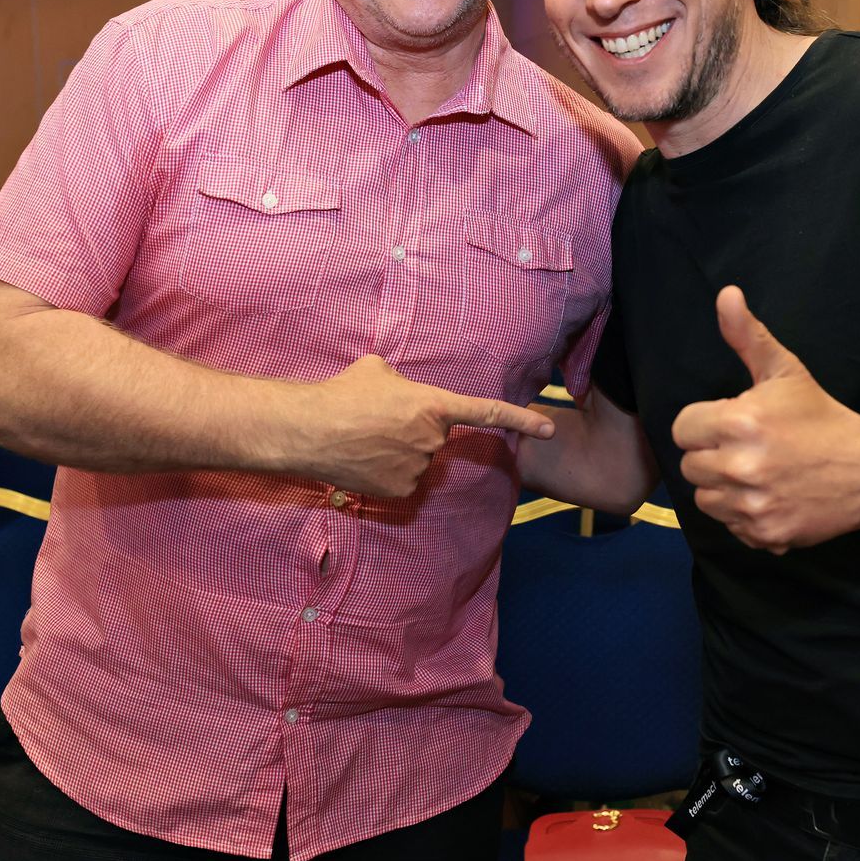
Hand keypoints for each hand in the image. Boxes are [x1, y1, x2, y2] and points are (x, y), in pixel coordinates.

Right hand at [306, 356, 554, 497]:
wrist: (310, 429)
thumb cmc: (342, 393)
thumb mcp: (377, 369)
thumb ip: (403, 380)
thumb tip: (402, 386)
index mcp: (434, 405)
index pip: (487, 413)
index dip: (521, 419)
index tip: (549, 428)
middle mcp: (434, 439)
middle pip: (434, 437)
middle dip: (413, 430)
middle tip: (377, 421)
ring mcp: (419, 468)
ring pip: (417, 460)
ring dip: (398, 451)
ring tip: (364, 437)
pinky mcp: (401, 491)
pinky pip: (403, 480)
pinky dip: (387, 472)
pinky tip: (363, 460)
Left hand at [672, 287, 859, 552]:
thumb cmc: (821, 417)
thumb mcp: (785, 371)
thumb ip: (748, 336)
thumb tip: (726, 294)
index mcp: (739, 422)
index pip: (683, 429)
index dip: (704, 424)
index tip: (732, 424)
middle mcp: (741, 466)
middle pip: (690, 466)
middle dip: (712, 456)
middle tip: (748, 449)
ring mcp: (753, 505)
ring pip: (706, 500)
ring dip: (724, 489)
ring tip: (757, 474)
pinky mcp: (765, 535)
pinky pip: (730, 527)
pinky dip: (744, 516)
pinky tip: (769, 497)